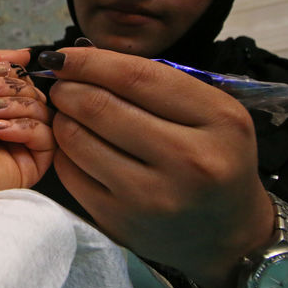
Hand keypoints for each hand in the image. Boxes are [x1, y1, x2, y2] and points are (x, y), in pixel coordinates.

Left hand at [0, 49, 52, 213]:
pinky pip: (47, 140)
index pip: (26, 82)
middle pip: (37, 97)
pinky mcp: (24, 168)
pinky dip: (27, 128)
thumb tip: (25, 53)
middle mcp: (5, 123)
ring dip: (18, 106)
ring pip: (45, 115)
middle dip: (12, 90)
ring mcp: (15, 146)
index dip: (13, 76)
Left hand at [43, 48, 273, 287]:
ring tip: (66, 111)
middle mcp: (189, 160)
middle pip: (100, 106)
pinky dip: (64, 150)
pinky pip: (71, 172)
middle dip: (67, 87)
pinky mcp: (121, 220)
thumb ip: (157, 83)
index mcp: (219, 120)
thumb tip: (84, 60)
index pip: (136, 77)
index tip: (63, 55)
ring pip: (77, 139)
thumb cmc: (213, 157)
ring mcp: (152, 196)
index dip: (90, 61)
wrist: (227, 233)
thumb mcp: (210, 112)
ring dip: (61, 117)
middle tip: (61, 84)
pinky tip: (74, 143)